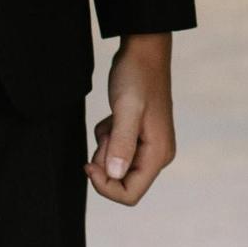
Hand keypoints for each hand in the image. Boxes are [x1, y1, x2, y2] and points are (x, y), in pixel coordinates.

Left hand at [89, 34, 176, 206]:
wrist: (143, 52)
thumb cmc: (137, 76)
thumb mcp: (126, 109)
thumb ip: (121, 143)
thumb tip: (115, 175)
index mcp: (158, 154)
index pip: (130, 194)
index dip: (105, 186)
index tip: (89, 163)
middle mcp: (157, 155)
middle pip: (121, 182)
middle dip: (105, 161)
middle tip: (107, 132)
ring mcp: (148, 146)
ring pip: (116, 166)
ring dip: (105, 147)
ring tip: (112, 120)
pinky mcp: (138, 137)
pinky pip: (115, 151)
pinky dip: (107, 136)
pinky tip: (113, 116)